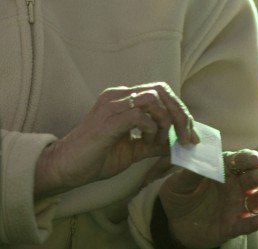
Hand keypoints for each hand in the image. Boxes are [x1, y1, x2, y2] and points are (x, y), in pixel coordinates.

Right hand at [35, 83, 197, 196]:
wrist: (66, 167)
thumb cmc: (96, 157)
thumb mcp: (133, 150)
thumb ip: (154, 144)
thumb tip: (177, 145)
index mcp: (124, 99)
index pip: (160, 93)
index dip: (180, 111)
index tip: (190, 135)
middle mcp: (119, 95)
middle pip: (161, 90)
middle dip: (180, 113)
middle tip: (186, 137)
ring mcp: (112, 104)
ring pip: (153, 98)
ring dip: (166, 121)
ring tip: (161, 141)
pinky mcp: (108, 119)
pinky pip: (139, 114)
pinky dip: (150, 128)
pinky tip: (148, 141)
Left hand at [159, 149, 257, 248]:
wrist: (173, 221)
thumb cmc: (178, 195)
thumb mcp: (178, 182)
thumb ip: (190, 172)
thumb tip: (200, 160)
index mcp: (223, 170)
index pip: (239, 161)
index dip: (248, 158)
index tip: (253, 159)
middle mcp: (233, 187)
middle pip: (251, 178)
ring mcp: (234, 206)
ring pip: (255, 201)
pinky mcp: (230, 226)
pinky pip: (244, 225)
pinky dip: (252, 223)